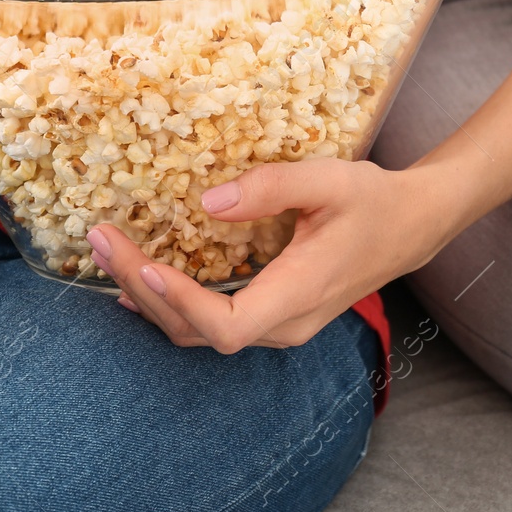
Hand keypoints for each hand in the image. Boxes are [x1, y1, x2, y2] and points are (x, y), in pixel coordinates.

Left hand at [86, 158, 459, 352]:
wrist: (411, 226)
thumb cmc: (373, 201)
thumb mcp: (330, 179)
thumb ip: (272, 186)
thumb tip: (208, 200)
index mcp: (300, 294)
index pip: (229, 326)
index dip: (182, 303)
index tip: (146, 264)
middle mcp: (285, 324)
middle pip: (197, 330)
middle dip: (141, 287)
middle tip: (99, 239)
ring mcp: (277, 326)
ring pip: (198, 332)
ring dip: (148, 296)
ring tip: (106, 252)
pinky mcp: (271, 315)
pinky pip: (210, 323)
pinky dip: (169, 302)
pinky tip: (139, 277)